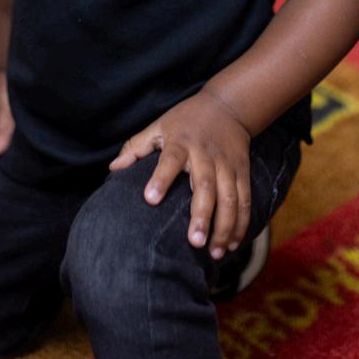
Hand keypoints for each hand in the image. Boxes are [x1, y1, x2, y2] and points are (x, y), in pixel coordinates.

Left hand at [109, 89, 250, 258]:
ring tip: (215, 253)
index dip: (161, 178)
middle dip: (202, 215)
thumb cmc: (186, 120)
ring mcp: (226, 164)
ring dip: (224, 226)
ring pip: (230, 198)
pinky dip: (241, 223)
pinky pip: (245, 200)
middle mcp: (205, 154)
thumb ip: (137, 147)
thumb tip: (113, 168)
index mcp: (180, 142)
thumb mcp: (159, 126)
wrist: (227, 106)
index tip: (150, 199)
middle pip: (205, 186)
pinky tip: (234, 244)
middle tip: (194, 242)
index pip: (169, 160)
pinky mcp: (242, 172)